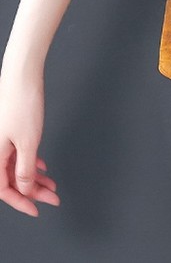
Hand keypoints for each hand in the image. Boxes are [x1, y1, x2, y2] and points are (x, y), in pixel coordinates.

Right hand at [0, 70, 59, 215]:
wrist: (22, 74)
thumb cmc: (22, 102)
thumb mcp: (27, 142)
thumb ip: (24, 170)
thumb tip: (24, 190)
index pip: (3, 189)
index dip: (21, 202)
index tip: (37, 209)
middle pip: (11, 179)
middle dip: (33, 190)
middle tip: (52, 197)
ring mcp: (0, 139)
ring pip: (16, 166)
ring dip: (34, 176)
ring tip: (52, 183)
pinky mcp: (8, 129)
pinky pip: (17, 153)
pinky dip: (30, 160)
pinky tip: (42, 165)